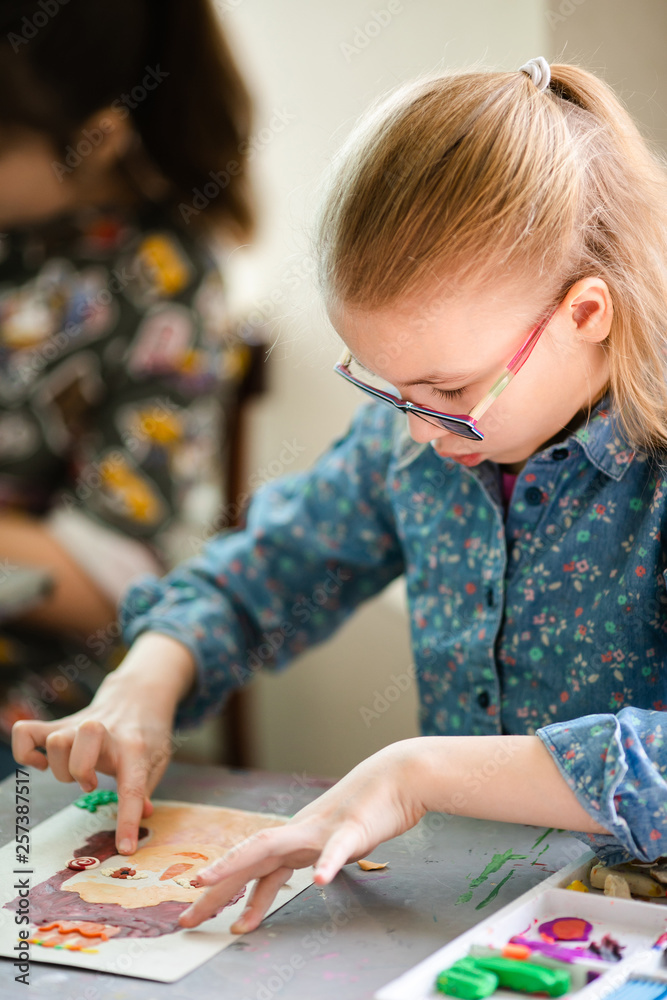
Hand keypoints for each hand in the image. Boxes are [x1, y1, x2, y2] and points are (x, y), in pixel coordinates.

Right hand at [11, 632, 195, 853]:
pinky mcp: (61, 725)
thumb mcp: (158, 759)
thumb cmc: (147, 733)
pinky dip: (26, 751)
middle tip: (89, 784)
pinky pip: (26, 731)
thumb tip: (143, 816)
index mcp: (135, 749)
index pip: (133, 786)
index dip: (128, 820)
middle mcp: (107, 734)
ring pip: (57, 738)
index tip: (125, 849)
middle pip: (84, 737)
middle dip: (80, 768)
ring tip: (76, 774)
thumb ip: (146, 789)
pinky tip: (43, 762)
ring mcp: (80, 727)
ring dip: (61, 766)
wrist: (138, 694)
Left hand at [178, 742, 425, 933]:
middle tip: (186, 918)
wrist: (399, 776)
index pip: (251, 864)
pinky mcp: (354, 829)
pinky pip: (338, 850)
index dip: (223, 882)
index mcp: (296, 837)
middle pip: (249, 860)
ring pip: (273, 849)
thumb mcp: (335, 840)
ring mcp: (323, 830)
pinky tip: (320, 881)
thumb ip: (318, 854)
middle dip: (216, 889)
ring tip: (212, 886)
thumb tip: (309, 873)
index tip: (195, 902)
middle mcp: (300, 832)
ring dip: (239, 868)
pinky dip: (328, 865)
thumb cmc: (369, 808)